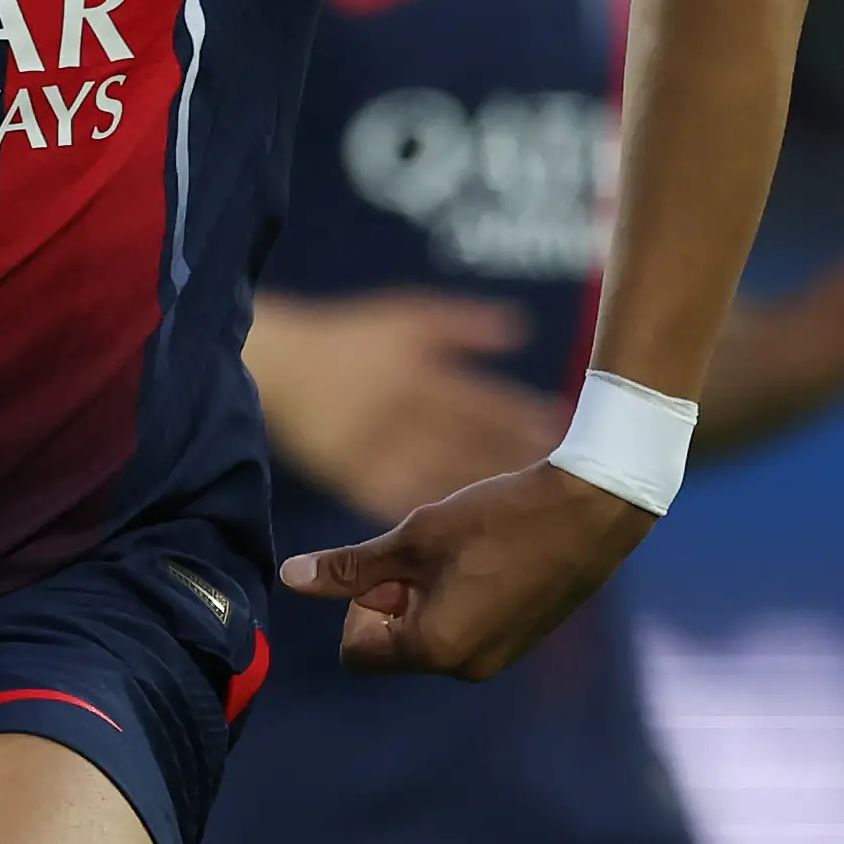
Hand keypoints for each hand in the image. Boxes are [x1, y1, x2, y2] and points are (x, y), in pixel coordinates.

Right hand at [246, 291, 563, 520]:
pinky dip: (433, 511)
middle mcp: (399, 415)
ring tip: (524, 501)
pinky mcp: (356, 478)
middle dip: (513, 459)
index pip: (484, 405)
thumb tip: (522, 326)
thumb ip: (464, 325)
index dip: (522, 421)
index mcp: (417, 376)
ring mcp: (377, 450)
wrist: (282, 369)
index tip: (560, 434)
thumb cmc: (351, 341)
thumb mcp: (407, 319)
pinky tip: (466, 524)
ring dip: (481, 486)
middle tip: (558, 475)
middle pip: (469, 445)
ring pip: (440, 478)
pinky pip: (400, 502)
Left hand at [281, 459, 654, 678]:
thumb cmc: (496, 518)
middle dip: (393, 602)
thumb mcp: (414, 537)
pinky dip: (459, 599)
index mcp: (433, 649)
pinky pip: (465, 631)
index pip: (356, 653)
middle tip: (425, 554)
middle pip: (392, 648)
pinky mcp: (520, 643)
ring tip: (461, 554)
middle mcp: (465, 669)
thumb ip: (351, 567)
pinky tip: (486, 560)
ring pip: (429, 637)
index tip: (390, 569)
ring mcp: (498, 660)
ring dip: (426, 597)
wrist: (589, 512)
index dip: (358, 607)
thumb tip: (288, 578)